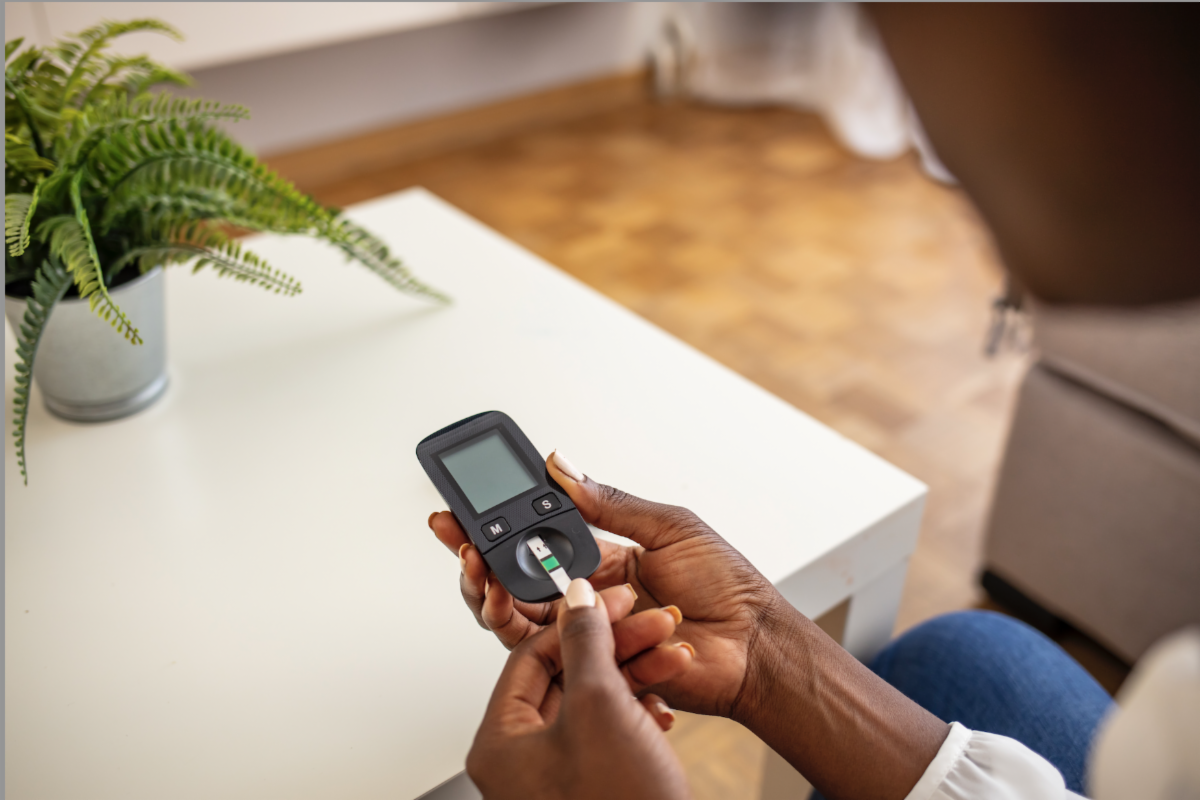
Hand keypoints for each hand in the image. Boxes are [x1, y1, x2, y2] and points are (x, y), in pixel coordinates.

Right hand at [430, 451, 785, 718]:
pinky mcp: (595, 669)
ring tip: (489, 582)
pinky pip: (552, 658)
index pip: (534, 541)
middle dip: (478, 566)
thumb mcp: (669, 526)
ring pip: (519, 624)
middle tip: (463, 548)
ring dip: (495, 600)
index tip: (463, 510)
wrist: (756, 644)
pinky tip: (523, 614)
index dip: (496, 527)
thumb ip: (611, 503)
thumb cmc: (727, 586)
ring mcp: (589, 636)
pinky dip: (534, 638)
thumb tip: (562, 466)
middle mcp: (588, 598)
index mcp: (603, 559)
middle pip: (514, 586)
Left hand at [466, 578, 692, 799]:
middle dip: (615, 647)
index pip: (530, 656)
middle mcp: (521, 761)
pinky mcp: (591, 786)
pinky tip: (664, 703)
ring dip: (634, 673)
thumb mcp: (600, 707)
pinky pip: (608, 731)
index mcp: (500, 743)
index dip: (577, 621)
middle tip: (651, 622)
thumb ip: (585, 643)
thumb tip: (575, 599)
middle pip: (565, 676)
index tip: (612, 599)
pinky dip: (637, 711)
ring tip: (671, 656)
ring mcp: (556, 776)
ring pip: (592, 701)